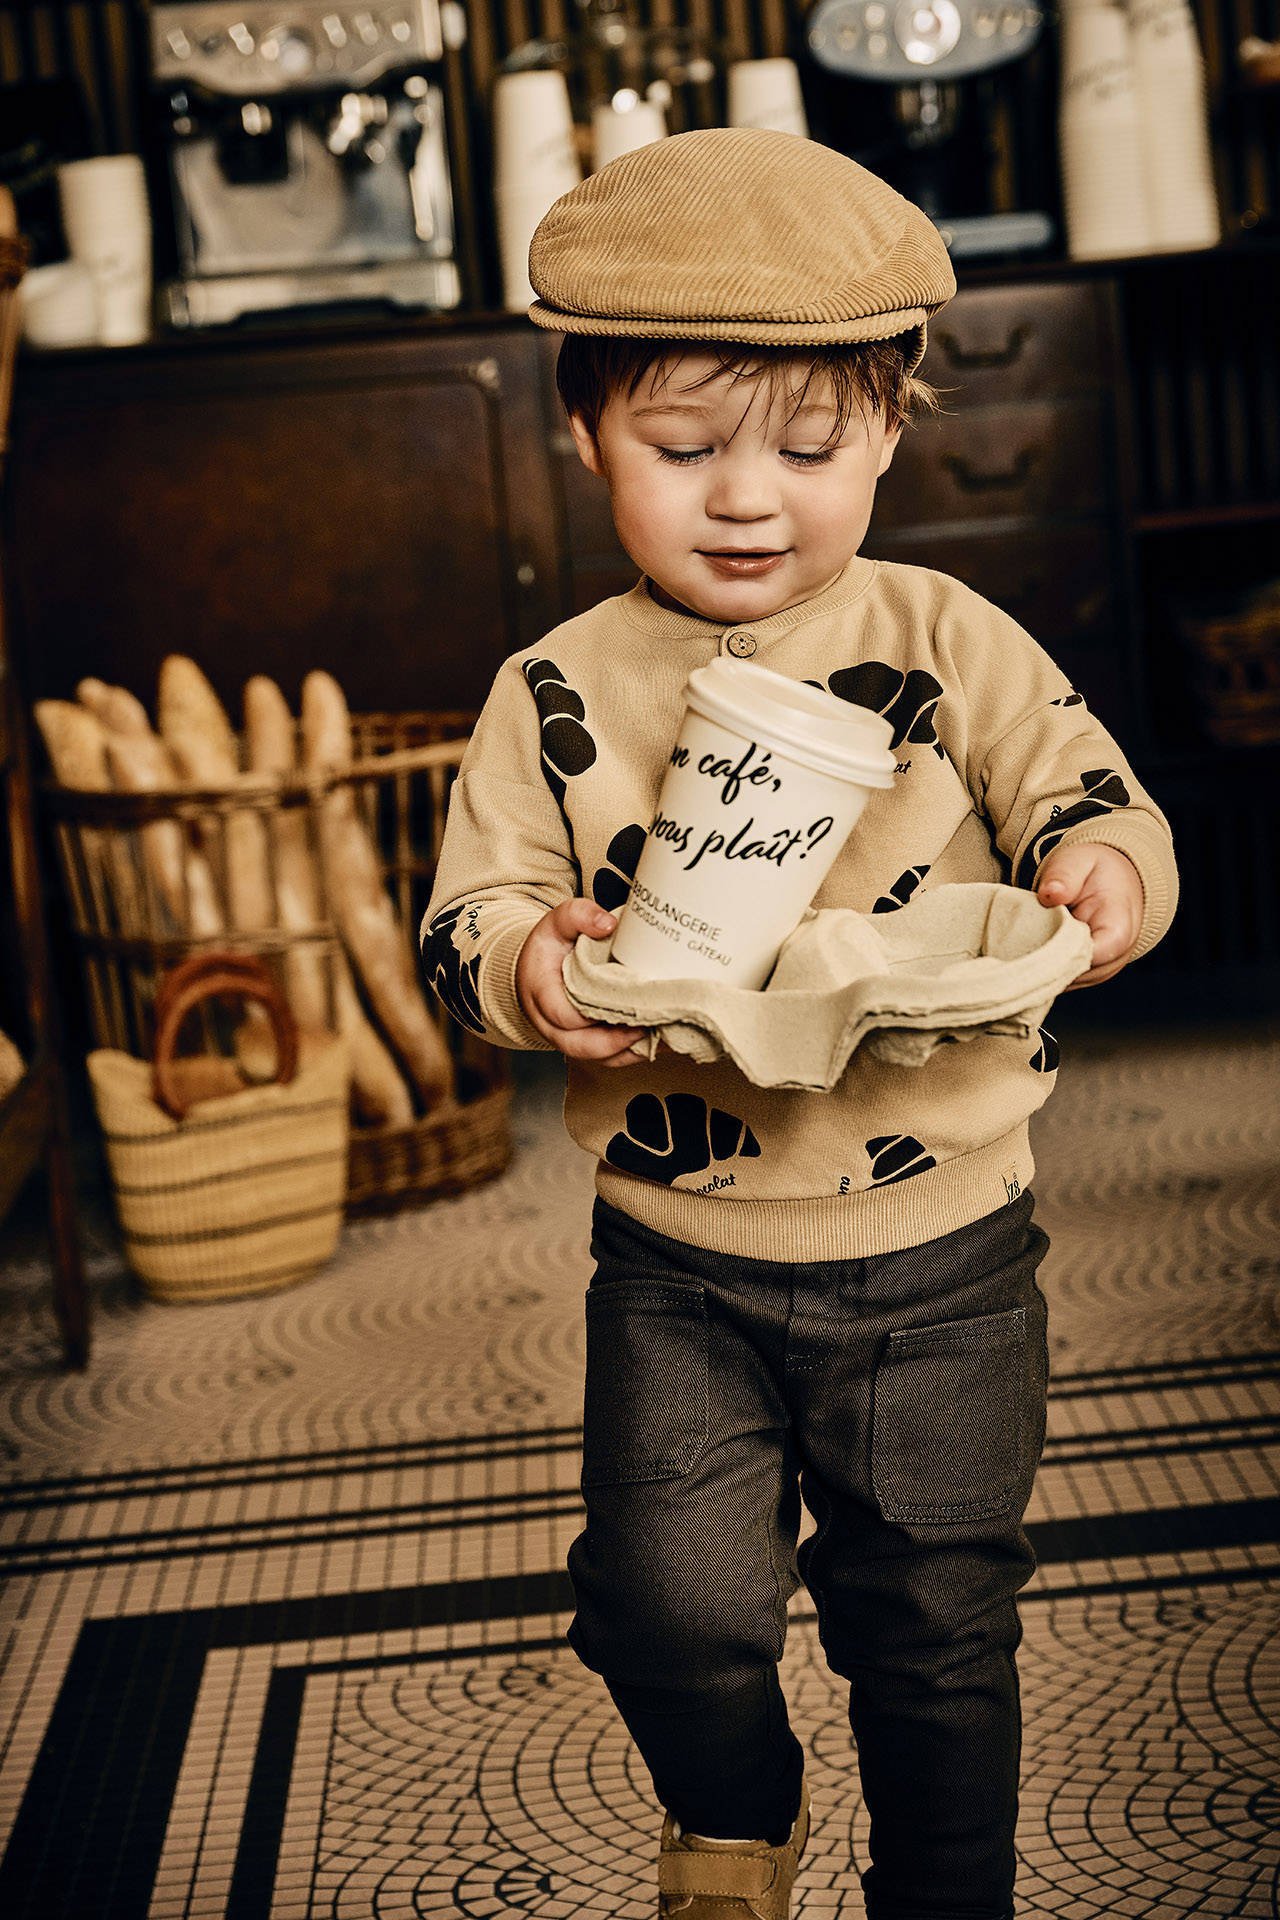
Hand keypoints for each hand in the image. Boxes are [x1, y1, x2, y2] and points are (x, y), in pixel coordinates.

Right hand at [516, 899, 648, 1064]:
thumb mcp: (556, 923)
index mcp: (542, 994)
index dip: (592, 1014)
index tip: (622, 1001)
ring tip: (662, 1034)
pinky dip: (635, 1051)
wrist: (539, 969)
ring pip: (599, 1058)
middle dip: (617, 1041)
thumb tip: (608, 924)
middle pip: (582, 1047)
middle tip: (648, 1023)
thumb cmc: (549, 948)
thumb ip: (578, 916)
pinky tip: (660, 1039)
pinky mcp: (589, 1044)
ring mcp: (569, 1039)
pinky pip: (611, 1058)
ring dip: (631, 1050)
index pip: (564, 1014)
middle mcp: (552, 1024)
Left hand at [1036, 843, 1142, 989]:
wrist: (1115, 882)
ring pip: (1060, 981)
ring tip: (1022, 941)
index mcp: (1118, 931)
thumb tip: (1049, 894)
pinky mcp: (1084, 977)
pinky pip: (1058, 981)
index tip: (1028, 937)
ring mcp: (1098, 973)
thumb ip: (1065, 875)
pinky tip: (1029, 950)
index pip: (1086, 956)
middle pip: (1069, 973)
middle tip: (1013, 938)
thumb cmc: (1096, 872)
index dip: (1054, 951)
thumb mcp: (1079, 861)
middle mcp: (1113, 960)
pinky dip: (1041, 969)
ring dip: (1039, 966)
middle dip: (1040, 960)